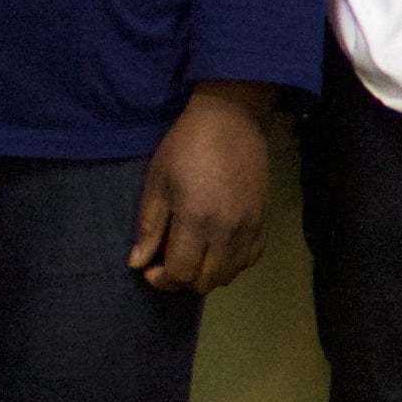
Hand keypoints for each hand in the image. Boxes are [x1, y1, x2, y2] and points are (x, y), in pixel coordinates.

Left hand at [131, 84, 276, 292]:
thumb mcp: (157, 182)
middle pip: (206, 281)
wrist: (231, 119)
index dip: (161, 279)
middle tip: (168, 262)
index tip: (149, 268)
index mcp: (197, 221)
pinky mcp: (263, 220)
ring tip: (193, 256)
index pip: (181, 273)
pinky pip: (251, 259)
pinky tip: (219, 249)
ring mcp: (249, 228)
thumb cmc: (186, 146)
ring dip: (208, 274)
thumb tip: (137, 262)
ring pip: (230, 274)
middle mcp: (227, 232)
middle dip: (182, 279)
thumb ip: (149, 226)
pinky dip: (232, 263)